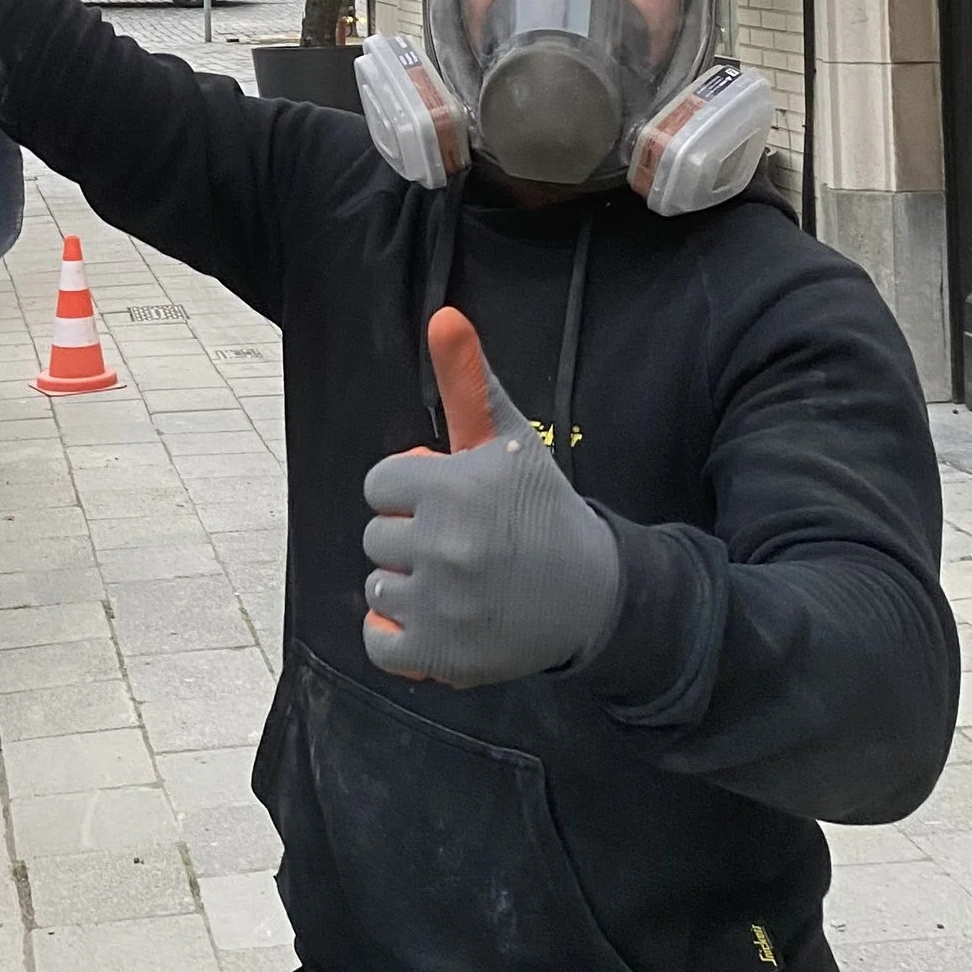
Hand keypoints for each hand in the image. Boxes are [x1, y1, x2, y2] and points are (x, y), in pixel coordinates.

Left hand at [360, 308, 621, 690]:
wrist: (594, 595)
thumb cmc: (540, 509)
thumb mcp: (506, 442)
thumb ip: (468, 381)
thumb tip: (443, 315)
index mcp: (456, 486)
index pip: (381, 484)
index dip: (413, 492)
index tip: (453, 502)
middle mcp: (448, 544)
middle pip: (377, 534)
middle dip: (413, 537)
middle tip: (465, 546)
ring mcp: (443, 604)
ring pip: (378, 585)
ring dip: (410, 587)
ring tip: (461, 583)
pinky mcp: (440, 656)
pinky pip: (379, 644)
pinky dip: (399, 639)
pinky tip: (438, 622)